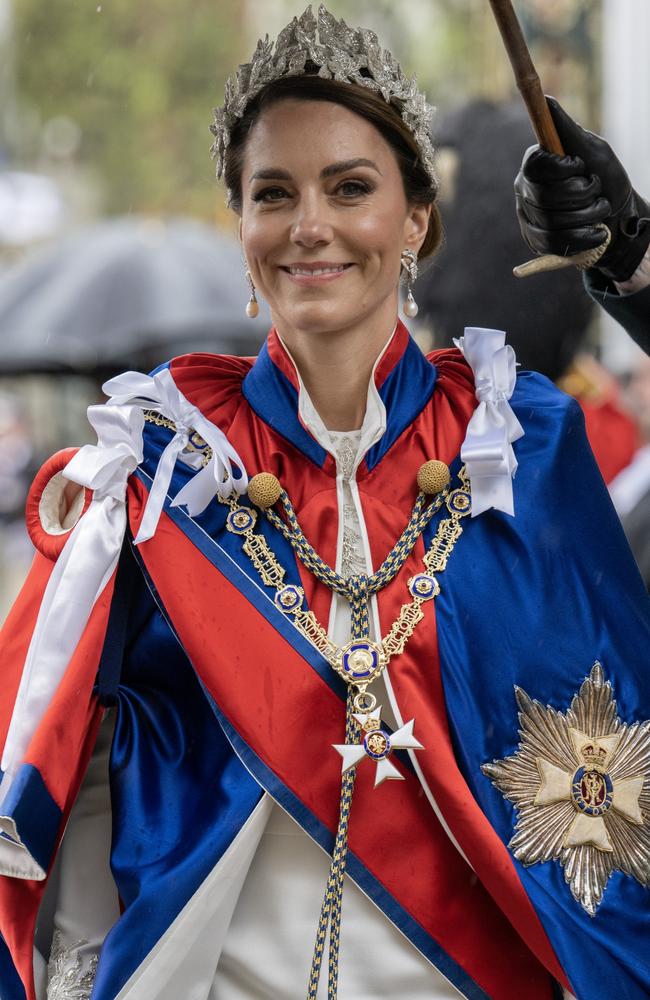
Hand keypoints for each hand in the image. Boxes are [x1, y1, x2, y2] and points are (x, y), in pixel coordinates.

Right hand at [515, 97, 649, 281]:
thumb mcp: (593, 150)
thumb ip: (567, 131)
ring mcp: (529, 217)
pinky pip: (554, 243)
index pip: (535, 166)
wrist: (618, 216)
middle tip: (596, 189)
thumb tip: (546, 99)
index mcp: (535, 164)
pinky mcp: (537, 242)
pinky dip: (582, 238)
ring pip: (552, 221)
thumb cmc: (606, 178)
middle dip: (582, 194)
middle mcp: (525, 190)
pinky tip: (597, 232)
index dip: (562, 169)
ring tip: (600, 210)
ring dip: (587, 215)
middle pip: (545, 195)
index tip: (580, 167)